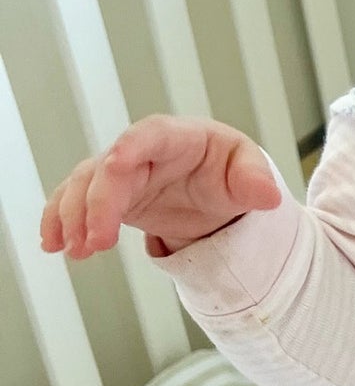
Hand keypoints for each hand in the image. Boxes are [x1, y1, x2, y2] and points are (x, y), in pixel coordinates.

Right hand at [39, 115, 281, 260]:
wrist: (216, 189)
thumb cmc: (229, 170)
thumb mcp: (248, 171)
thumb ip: (255, 180)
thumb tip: (269, 196)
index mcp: (179, 137)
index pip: (150, 134)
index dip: (130, 147)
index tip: (115, 166)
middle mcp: (141, 151)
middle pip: (109, 168)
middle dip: (97, 203)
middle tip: (97, 241)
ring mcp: (120, 173)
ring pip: (84, 185)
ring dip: (73, 216)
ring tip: (75, 251)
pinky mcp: (108, 196)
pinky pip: (75, 202)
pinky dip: (60, 220)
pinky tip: (53, 244)